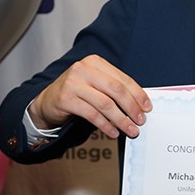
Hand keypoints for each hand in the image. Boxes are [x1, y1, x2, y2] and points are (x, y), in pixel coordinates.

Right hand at [29, 54, 150, 138]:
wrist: (47, 102)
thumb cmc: (78, 94)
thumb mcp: (96, 86)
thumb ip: (115, 90)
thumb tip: (140, 106)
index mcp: (95, 62)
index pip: (122, 79)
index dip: (138, 94)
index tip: (147, 108)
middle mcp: (83, 69)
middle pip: (116, 90)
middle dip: (132, 107)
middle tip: (141, 121)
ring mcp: (72, 82)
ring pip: (105, 104)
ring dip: (121, 119)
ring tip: (131, 130)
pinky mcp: (65, 98)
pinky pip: (92, 114)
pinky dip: (106, 125)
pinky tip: (113, 132)